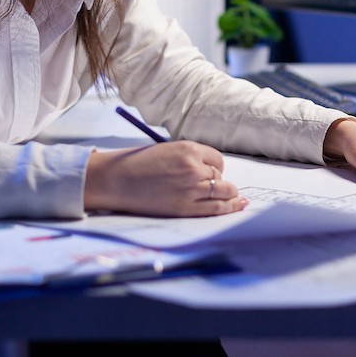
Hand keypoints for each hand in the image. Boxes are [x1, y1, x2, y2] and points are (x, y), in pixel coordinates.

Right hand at [84, 141, 247, 216]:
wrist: (117, 180)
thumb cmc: (138, 164)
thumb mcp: (167, 151)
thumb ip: (188, 158)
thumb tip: (209, 172)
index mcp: (188, 149)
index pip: (217, 159)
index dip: (215, 168)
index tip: (211, 173)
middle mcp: (193, 167)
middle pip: (220, 176)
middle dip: (217, 181)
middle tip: (209, 186)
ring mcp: (191, 188)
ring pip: (223, 190)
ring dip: (228, 194)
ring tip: (232, 197)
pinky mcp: (186, 207)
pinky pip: (216, 207)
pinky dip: (230, 206)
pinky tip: (238, 204)